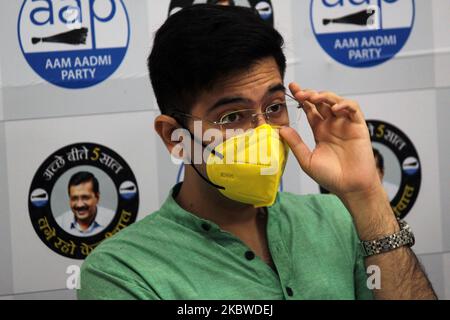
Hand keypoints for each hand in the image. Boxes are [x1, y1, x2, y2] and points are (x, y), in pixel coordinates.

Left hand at [280, 82, 381, 200]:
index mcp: (319, 130)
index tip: (291, 88)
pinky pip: (353, 110)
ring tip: (314, 97)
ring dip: (325, 96)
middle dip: (310, 94)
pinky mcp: (359, 127)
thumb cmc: (330, 177)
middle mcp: (332, 125)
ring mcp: (345, 125)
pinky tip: (335, 108)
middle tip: (300, 93)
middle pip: (321, 102)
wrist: (350, 187)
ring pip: (336, 102)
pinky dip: (345, 105)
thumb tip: (282, 129)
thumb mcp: (307, 160)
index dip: (301, 97)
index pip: (309, 109)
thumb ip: (296, 144)